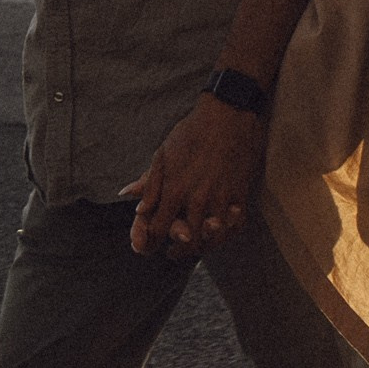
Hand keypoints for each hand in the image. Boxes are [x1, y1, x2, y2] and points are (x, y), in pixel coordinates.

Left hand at [117, 93, 261, 259]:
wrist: (228, 114)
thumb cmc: (191, 131)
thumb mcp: (163, 153)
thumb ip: (149, 182)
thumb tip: (129, 197)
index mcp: (174, 188)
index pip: (159, 228)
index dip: (151, 241)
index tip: (150, 245)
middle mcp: (196, 198)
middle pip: (186, 240)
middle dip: (178, 250)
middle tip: (173, 253)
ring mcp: (220, 198)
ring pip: (211, 238)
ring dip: (202, 246)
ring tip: (195, 246)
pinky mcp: (239, 195)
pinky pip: (233, 228)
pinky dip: (225, 236)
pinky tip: (217, 234)